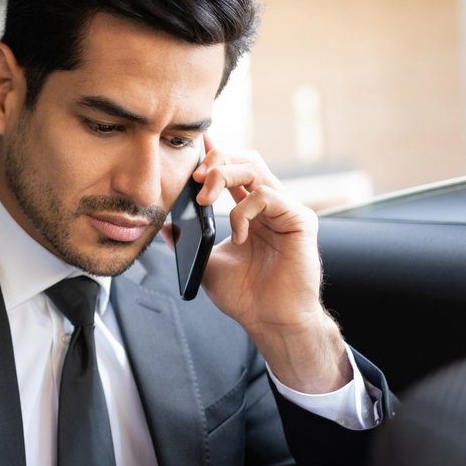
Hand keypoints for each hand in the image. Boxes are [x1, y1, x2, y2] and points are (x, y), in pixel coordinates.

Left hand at [192, 136, 348, 392]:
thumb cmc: (246, 296)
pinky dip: (244, 212)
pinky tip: (238, 236)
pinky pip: (267, 196)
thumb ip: (188, 241)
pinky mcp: (300, 220)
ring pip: (256, 169)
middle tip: (196, 177)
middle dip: (218, 160)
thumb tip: (165, 224)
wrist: (270, 321)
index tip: (197, 144)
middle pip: (247, 160)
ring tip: (205, 199)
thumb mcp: (206, 263)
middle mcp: (271, 206)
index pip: (236, 170)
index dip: (217, 153)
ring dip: (224, 176)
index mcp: (252, 211)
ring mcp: (286, 210)